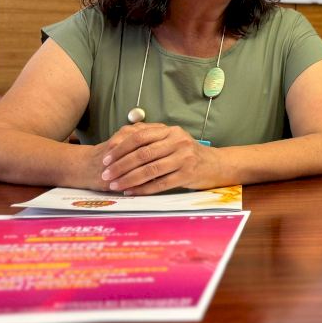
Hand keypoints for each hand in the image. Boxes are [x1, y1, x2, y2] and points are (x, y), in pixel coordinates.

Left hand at [99, 123, 225, 194]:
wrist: (216, 165)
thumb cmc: (188, 154)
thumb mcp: (173, 140)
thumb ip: (152, 139)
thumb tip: (119, 145)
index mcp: (171, 131)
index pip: (139, 136)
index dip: (120, 148)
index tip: (105, 159)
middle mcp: (178, 142)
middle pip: (142, 154)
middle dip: (120, 166)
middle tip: (105, 175)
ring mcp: (184, 158)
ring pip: (149, 170)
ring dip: (128, 179)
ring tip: (114, 185)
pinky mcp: (187, 174)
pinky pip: (160, 183)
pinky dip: (143, 189)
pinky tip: (131, 192)